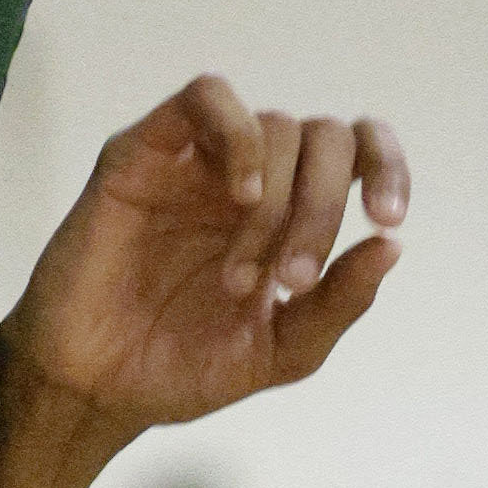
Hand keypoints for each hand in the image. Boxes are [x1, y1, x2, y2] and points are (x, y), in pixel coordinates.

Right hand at [0, 78, 407, 471]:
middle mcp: (248, 178)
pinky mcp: (143, 152)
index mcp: (289, 213)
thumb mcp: (282, 350)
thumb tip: (393, 247)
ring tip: (242, 276)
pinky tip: (239, 197)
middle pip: (324, 136)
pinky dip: (240, 137)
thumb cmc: (180, 367)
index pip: (357, 149)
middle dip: (324, 207)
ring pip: (275, 124)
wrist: (94, 388)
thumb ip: (339, 302)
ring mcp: (196, 162)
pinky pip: (206, 99)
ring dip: (278, 201)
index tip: (387, 217)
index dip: (386, 165)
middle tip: (291, 279)